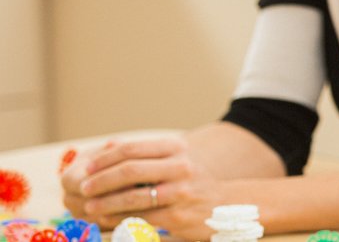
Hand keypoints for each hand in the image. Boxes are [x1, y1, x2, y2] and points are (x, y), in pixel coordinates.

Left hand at [62, 137, 222, 240]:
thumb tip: (107, 150)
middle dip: (101, 180)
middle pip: (131, 170)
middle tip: (83, 188)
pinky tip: (108, 219)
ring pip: (134, 196)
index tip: (87, 169)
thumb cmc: (193, 183)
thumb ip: (148, 156)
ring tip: (90, 206)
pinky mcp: (178, 215)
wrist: (226, 205)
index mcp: (177, 148)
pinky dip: (121, 218)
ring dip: (106, 202)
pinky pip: (142, 217)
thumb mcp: (177, 161)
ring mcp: (181, 191)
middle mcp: (181, 166)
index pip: (133, 149)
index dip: (105, 159)